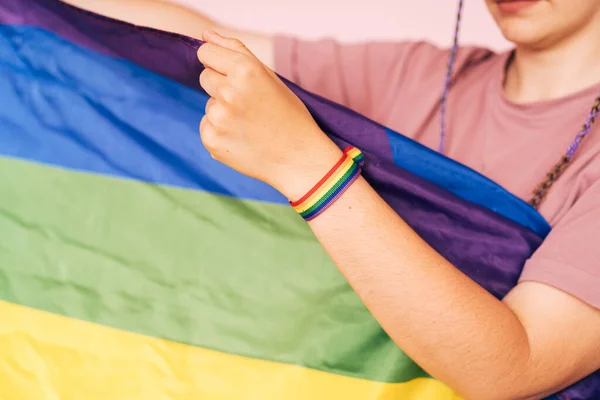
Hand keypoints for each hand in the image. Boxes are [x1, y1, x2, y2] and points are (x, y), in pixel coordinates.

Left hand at [197, 30, 342, 199]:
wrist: (299, 159)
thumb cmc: (289, 115)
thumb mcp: (269, 77)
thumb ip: (235, 50)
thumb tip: (205, 34)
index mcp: (244, 70)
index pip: (206, 53)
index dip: (219, 63)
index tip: (233, 75)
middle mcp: (227, 92)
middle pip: (205, 78)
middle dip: (221, 87)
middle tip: (250, 105)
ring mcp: (217, 118)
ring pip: (208, 104)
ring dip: (223, 112)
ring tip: (250, 125)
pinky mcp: (211, 140)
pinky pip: (207, 127)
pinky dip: (220, 132)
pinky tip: (243, 139)